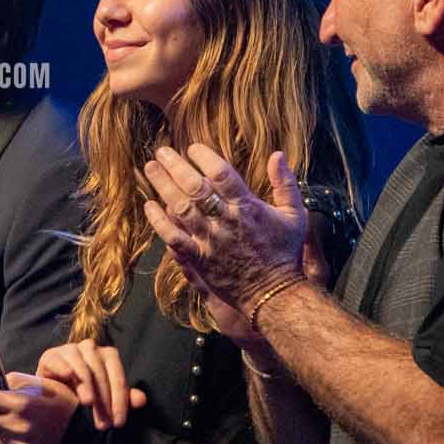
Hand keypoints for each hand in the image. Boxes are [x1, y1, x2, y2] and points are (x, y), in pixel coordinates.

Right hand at [33, 339, 149, 431]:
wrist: (54, 396)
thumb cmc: (83, 395)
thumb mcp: (106, 400)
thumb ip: (123, 399)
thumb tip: (141, 400)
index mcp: (106, 355)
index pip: (116, 374)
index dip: (119, 398)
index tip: (118, 422)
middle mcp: (89, 348)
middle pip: (100, 372)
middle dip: (104, 399)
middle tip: (103, 422)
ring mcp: (69, 350)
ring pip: (82, 366)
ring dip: (86, 385)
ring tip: (88, 403)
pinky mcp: (50, 355)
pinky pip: (58, 359)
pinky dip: (63, 365)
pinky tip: (68, 374)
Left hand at [144, 146, 306, 342]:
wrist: (274, 294)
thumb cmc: (284, 253)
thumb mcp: (295, 215)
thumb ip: (285, 183)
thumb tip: (278, 153)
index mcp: (248, 208)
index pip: (221, 174)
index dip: (204, 158)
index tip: (192, 148)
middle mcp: (226, 222)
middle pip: (196, 188)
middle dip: (176, 166)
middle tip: (162, 151)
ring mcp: (210, 241)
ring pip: (181, 209)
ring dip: (163, 186)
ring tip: (150, 167)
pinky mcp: (199, 259)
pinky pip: (174, 238)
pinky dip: (159, 221)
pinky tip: (149, 206)